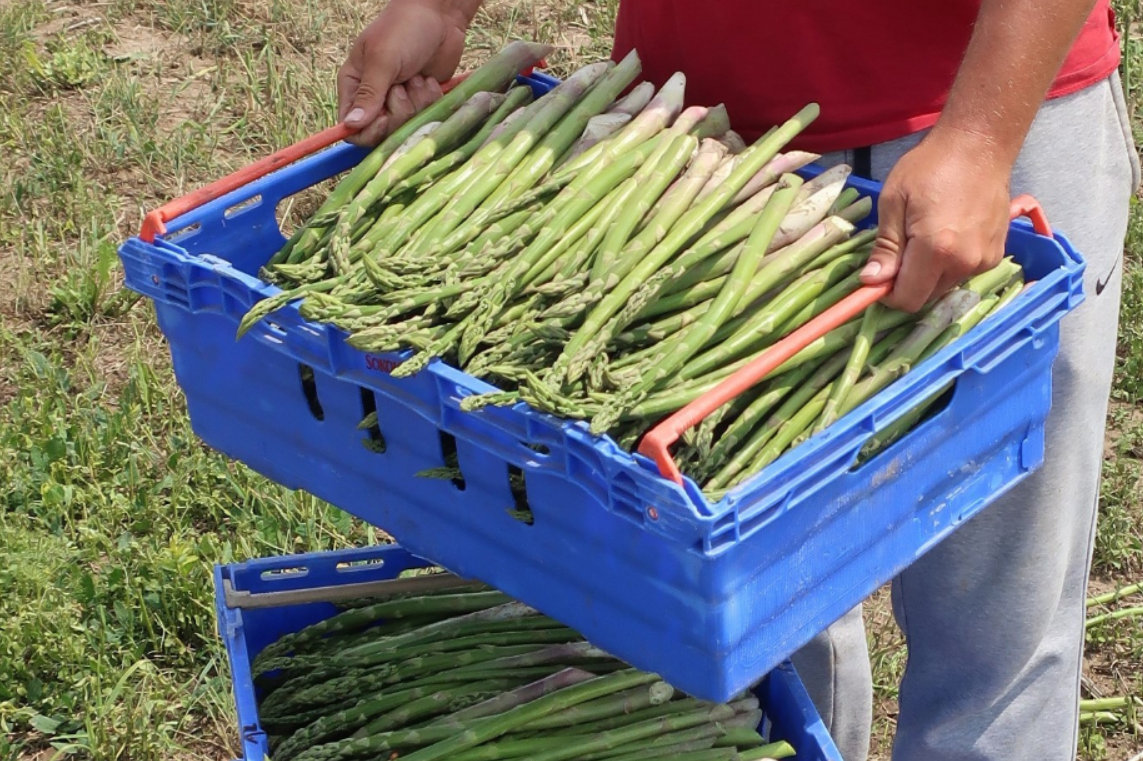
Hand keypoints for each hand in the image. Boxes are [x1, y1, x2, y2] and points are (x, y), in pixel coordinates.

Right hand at [338, 0, 468, 145]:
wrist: (441, 17)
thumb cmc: (405, 29)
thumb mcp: (383, 59)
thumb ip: (369, 94)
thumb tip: (351, 126)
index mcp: (354, 85)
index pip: (352, 127)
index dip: (369, 130)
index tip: (384, 118)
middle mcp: (375, 98)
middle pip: (382, 132)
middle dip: (398, 112)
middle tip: (403, 86)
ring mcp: (400, 101)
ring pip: (406, 127)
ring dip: (417, 102)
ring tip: (418, 78)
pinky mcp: (421, 102)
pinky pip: (426, 118)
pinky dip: (430, 100)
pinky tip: (430, 81)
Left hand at [861, 128, 1011, 312]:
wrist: (979, 145)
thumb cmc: (930, 166)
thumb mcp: (893, 201)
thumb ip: (885, 247)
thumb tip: (872, 281)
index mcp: (936, 250)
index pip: (908, 299)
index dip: (888, 294)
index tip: (879, 276)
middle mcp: (965, 262)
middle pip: (926, 296)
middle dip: (908, 283)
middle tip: (901, 250)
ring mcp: (985, 260)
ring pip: (944, 286)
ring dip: (928, 274)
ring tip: (925, 236)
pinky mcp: (996, 254)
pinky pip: (963, 272)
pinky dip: (949, 264)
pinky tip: (947, 234)